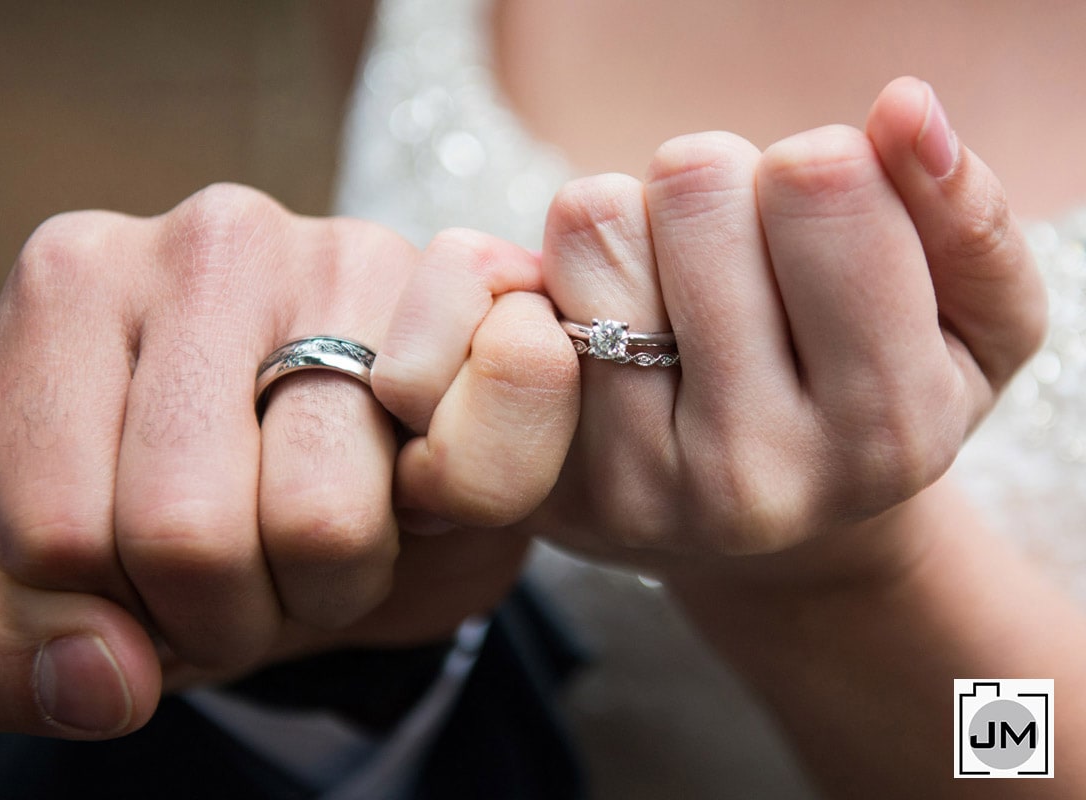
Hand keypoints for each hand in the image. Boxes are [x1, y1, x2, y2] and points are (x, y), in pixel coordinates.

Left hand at [0, 186, 566, 738]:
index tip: (145, 579)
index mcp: (70, 286)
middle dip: (224, 613)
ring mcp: (351, 255)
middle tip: (244, 573)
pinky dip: (450, 517)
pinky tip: (413, 486)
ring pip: (322, 523)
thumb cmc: (168, 508)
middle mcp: (212, 238)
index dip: (112, 615)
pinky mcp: (473, 298)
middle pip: (188, 532)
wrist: (326, 465)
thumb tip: (103, 679)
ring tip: (319, 535)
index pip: (58, 533)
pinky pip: (471, 464)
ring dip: (329, 588)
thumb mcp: (32, 584)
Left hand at [519, 77, 1045, 580]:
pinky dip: (562, 273)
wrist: (771, 541)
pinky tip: (606, 326)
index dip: (817, 165)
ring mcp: (633, 483)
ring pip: (593, 219)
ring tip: (675, 288)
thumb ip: (969, 218)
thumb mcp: (975, 328)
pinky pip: (510, 286)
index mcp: (886, 430)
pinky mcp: (543, 479)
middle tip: (738, 253)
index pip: (815, 181)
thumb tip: (903, 108)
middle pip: (692, 186)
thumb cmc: (873, 404)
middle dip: (718, 185)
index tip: (821, 224)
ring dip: (634, 222)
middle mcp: (753, 475)